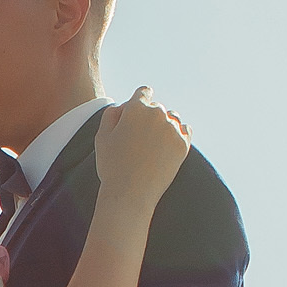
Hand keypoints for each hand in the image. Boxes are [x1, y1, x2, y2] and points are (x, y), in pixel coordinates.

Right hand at [93, 84, 189, 214]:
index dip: (140, 100)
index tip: (139, 111)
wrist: (130, 194)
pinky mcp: (183, 144)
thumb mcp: (101, 137)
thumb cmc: (112, 166)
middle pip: (157, 107)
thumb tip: (123, 105)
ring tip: (155, 143)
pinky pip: (186, 130)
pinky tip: (170, 144)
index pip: (144, 92)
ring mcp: (172, 129)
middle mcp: (156, 114)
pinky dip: (179, 134)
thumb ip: (111, 114)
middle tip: (141, 136)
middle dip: (150, 117)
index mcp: (136, 108)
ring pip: (173, 117)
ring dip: (165, 125)